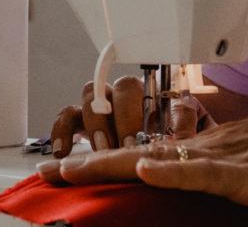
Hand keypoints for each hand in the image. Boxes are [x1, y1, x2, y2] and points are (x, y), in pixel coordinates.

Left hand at [38, 92, 247, 206]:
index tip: (66, 170)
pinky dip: (176, 171)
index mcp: (205, 153)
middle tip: (48, 172)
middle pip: (139, 158)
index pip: (146, 159)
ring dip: (117, 166)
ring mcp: (227, 160)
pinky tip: (149, 170)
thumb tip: (187, 180)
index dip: (105, 164)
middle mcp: (206, 152)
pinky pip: (208, 172)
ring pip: (162, 162)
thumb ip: (218, 174)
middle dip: (92, 166)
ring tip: (77, 169)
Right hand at [49, 77, 216, 156]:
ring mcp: (103, 107)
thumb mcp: (184, 137)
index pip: (144, 88)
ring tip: (100, 150)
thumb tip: (183, 123)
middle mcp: (126, 97)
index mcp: (152, 96)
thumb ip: (185, 127)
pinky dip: (61, 131)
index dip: (137, 111)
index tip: (137, 138)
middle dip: (120, 117)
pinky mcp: (82, 123)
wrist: (158, 159)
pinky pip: (66, 117)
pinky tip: (62, 152)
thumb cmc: (172, 145)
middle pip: (118, 88)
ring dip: (95, 123)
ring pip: (91, 95)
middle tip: (123, 145)